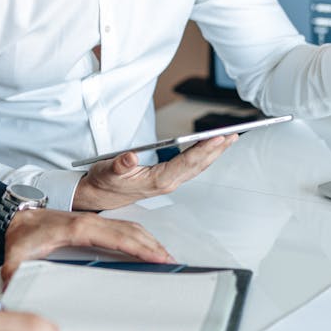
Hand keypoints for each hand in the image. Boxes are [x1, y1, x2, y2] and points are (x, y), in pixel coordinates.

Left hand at [0, 207, 174, 283]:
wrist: (16, 215)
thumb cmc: (21, 233)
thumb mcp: (15, 255)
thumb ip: (14, 273)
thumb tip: (13, 290)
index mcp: (77, 229)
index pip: (117, 237)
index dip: (139, 247)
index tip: (156, 257)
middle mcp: (90, 222)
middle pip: (131, 232)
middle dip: (153, 247)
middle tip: (171, 263)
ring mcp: (93, 221)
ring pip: (130, 227)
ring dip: (150, 241)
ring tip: (166, 257)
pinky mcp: (93, 224)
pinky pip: (123, 228)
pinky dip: (140, 237)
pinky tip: (147, 247)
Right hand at [72, 135, 236, 211]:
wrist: (98, 196)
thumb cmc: (103, 182)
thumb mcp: (106, 171)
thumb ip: (119, 165)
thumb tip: (130, 156)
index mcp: (157, 181)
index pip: (186, 163)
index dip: (204, 150)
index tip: (218, 138)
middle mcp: (167, 183)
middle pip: (198, 165)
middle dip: (217, 150)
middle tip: (233, 134)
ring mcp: (169, 182)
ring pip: (197, 167)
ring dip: (213, 153)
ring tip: (228, 139)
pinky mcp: (167, 179)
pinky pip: (191, 167)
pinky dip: (203, 156)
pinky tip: (210, 148)